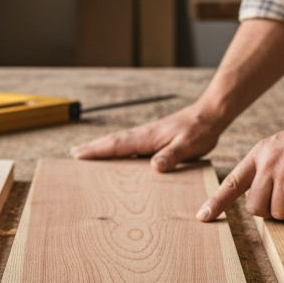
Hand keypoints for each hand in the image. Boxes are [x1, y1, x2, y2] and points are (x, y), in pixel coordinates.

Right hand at [70, 104, 227, 171]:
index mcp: (147, 138)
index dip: (97, 151)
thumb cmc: (199, 130)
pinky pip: (130, 146)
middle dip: (93, 148)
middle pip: (112, 142)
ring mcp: (148, 136)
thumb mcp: (187, 145)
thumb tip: (153, 167)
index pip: (117, 145)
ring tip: (87, 154)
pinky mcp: (154, 139)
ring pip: (120, 143)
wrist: (210, 115)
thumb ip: (170, 156)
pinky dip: (118, 149)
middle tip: (73, 154)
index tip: (78, 154)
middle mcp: (143, 136)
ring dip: (103, 148)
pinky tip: (118, 156)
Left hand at [197, 105, 283, 221]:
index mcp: (259, 154)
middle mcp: (269, 163)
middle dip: (273, 211)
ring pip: (280, 213)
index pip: (232, 182)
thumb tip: (262, 202)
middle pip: (257, 207)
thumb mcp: (281, 147)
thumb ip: (267, 170)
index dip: (217, 202)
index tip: (203, 217)